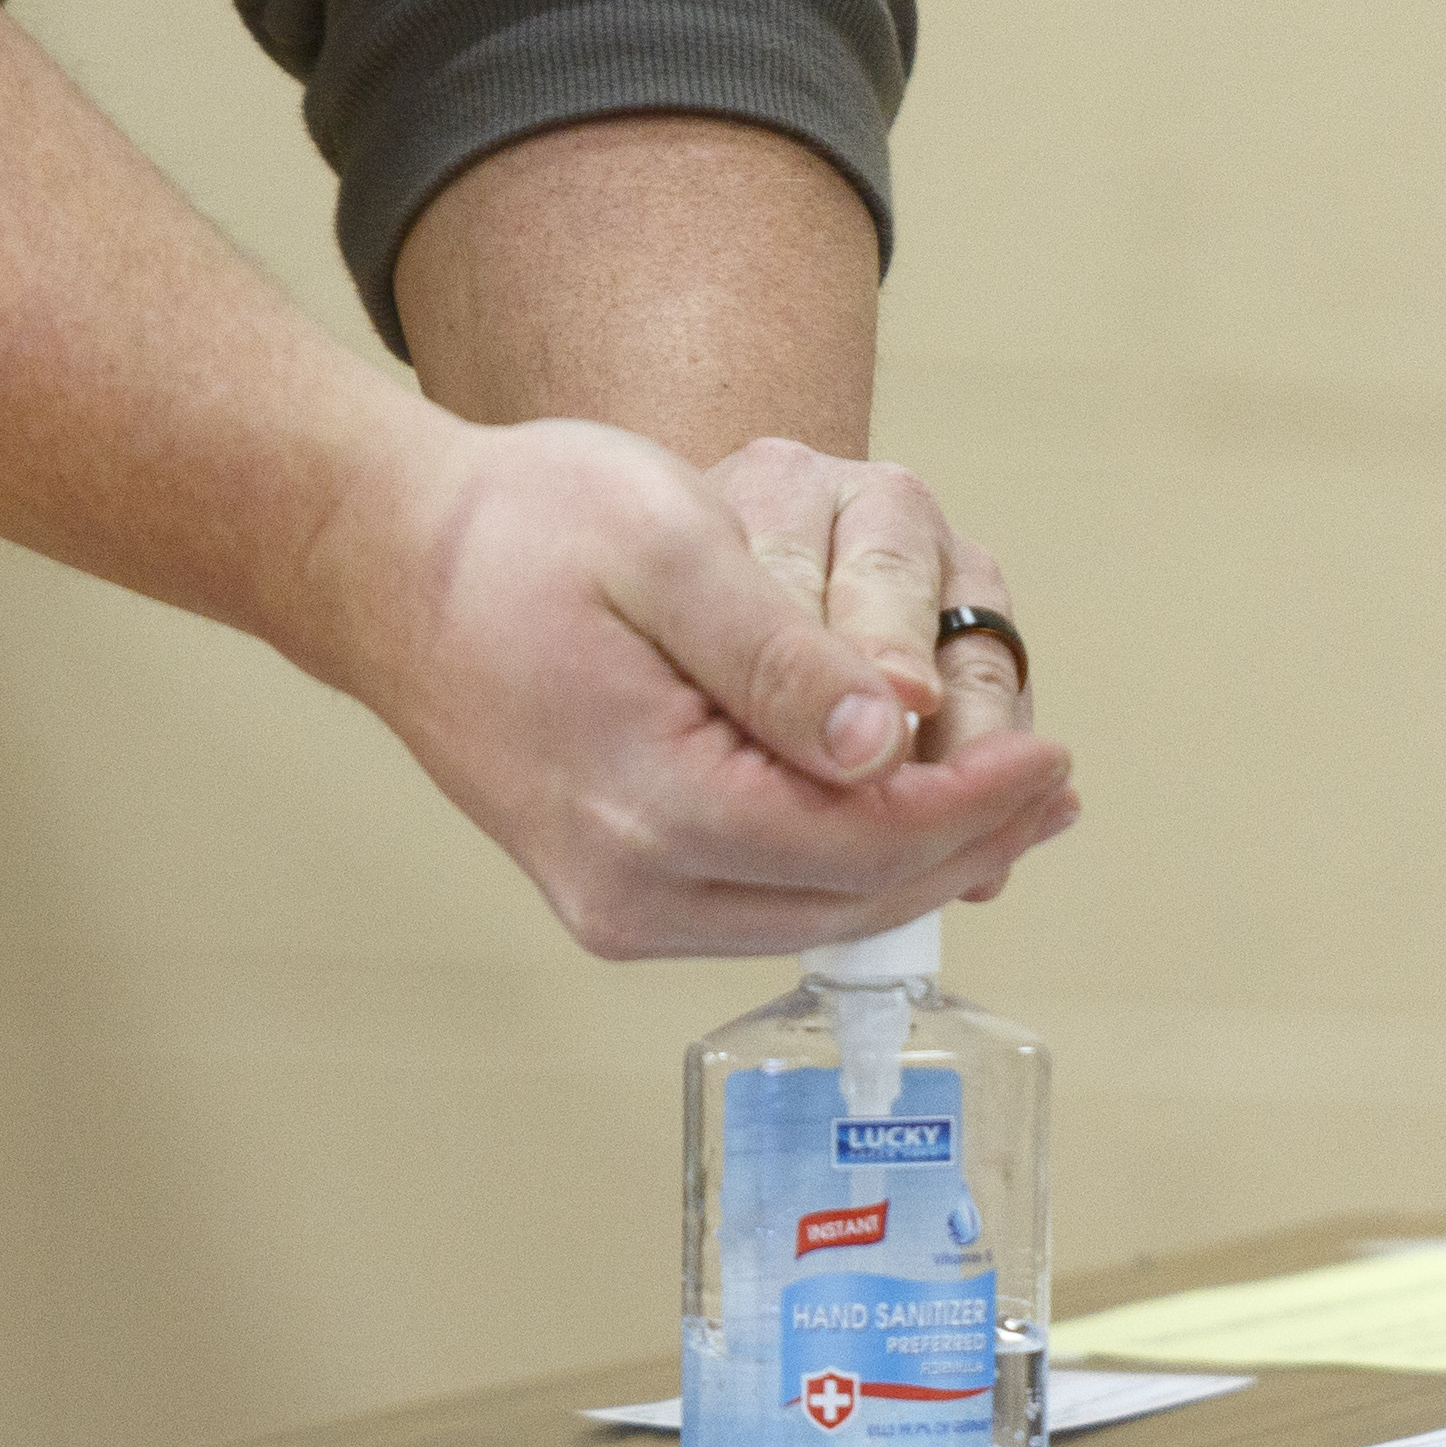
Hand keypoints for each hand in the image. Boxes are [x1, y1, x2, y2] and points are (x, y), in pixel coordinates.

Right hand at [305, 408, 1077, 957]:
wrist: (389, 569)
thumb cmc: (517, 533)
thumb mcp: (666, 545)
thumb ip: (781, 653)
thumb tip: (888, 740)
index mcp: (650, 810)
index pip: (861, 841)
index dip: (971, 806)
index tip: (1051, 761)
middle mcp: (632, 891)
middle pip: (851, 899)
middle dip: (967, 846)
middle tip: (1056, 793)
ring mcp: (621, 907)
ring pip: (815, 913)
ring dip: (917, 863)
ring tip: (1008, 807)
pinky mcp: (620, 895)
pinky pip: (768, 898)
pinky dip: (849, 865)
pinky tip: (902, 817)